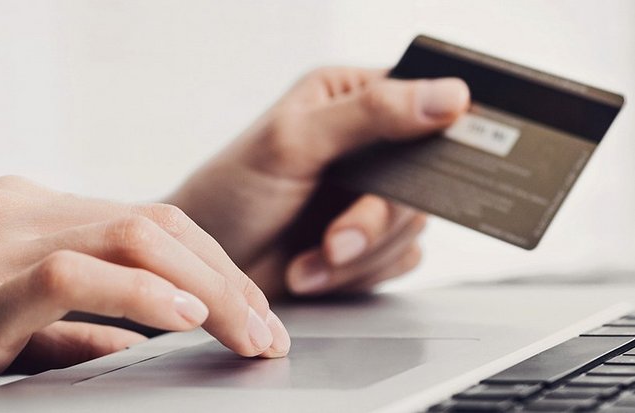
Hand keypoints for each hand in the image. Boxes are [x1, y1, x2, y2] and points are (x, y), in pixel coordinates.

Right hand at [0, 176, 288, 410]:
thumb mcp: (1, 315)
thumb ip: (72, 325)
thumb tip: (139, 343)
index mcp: (32, 211)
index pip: (150, 223)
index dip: (214, 264)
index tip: (251, 308)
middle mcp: (21, 210)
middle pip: (156, 226)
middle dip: (227, 277)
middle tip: (267, 328)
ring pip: (130, 239)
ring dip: (205, 288)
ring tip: (246, 330)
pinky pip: (73, 276)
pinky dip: (138, 297)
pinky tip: (181, 321)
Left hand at [168, 67, 468, 297]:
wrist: (207, 270)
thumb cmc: (231, 192)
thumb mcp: (293, 141)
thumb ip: (370, 114)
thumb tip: (448, 95)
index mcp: (352, 99)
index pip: (423, 102)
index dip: (437, 133)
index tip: (420, 169)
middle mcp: (368, 146)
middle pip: (425, 178)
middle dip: (376, 220)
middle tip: (337, 239)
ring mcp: (370, 196)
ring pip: (413, 226)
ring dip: (359, 255)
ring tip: (310, 256)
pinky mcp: (370, 242)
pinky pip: (399, 261)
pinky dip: (356, 275)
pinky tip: (314, 270)